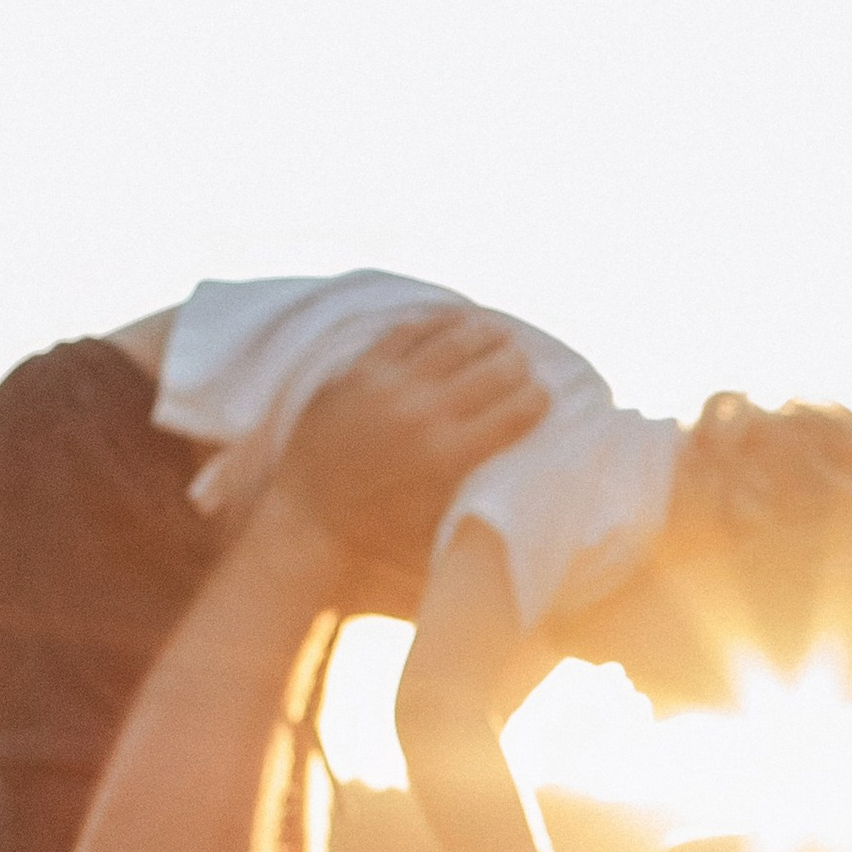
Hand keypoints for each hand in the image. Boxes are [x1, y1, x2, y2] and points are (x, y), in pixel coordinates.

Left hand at [274, 311, 547, 604]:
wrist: (307, 517)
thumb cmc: (377, 532)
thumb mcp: (437, 520)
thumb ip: (473, 489)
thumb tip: (511, 467)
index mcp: (449, 456)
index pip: (514, 413)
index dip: (537, 400)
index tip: (545, 395)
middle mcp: (424, 414)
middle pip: (491, 371)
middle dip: (516, 364)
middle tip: (524, 361)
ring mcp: (389, 386)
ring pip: (452, 341)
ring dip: (484, 333)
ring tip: (499, 330)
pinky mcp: (359, 370)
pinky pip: (407, 332)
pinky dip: (436, 322)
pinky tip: (452, 319)